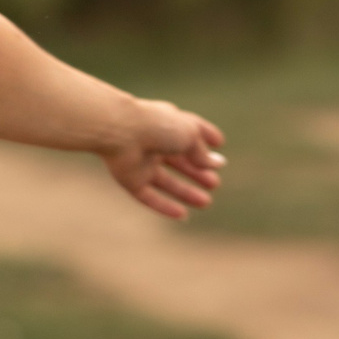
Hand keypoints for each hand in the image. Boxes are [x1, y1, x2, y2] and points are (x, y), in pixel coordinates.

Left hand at [98, 100, 226, 219]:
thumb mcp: (189, 136)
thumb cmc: (156, 126)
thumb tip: (217, 164)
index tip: (219, 143)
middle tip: (214, 183)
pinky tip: (182, 216)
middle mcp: (153, 142)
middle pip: (177, 160)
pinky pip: (148, 196)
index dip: (206, 135)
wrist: (119, 132)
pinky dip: (164, 206)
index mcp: (167, 122)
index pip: (189, 129)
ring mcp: (140, 162)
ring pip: (164, 181)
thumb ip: (201, 152)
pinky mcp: (129, 179)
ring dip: (184, 192)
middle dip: (196, 172)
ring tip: (206, 202)